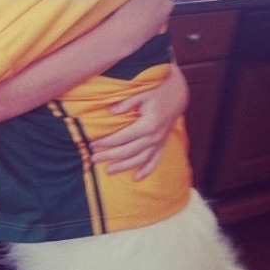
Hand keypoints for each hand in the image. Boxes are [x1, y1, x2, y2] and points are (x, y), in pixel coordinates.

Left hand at [89, 64, 188, 179]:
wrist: (177, 95)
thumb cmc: (157, 91)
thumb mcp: (142, 93)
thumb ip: (127, 103)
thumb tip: (111, 111)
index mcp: (148, 125)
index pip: (122, 137)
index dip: (106, 142)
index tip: (92, 145)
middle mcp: (154, 137)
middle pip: (128, 151)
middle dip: (109, 156)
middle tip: (92, 159)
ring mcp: (159, 142)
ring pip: (140, 159)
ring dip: (124, 167)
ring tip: (108, 171)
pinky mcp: (162, 144)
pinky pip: (155, 161)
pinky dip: (146, 170)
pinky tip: (136, 178)